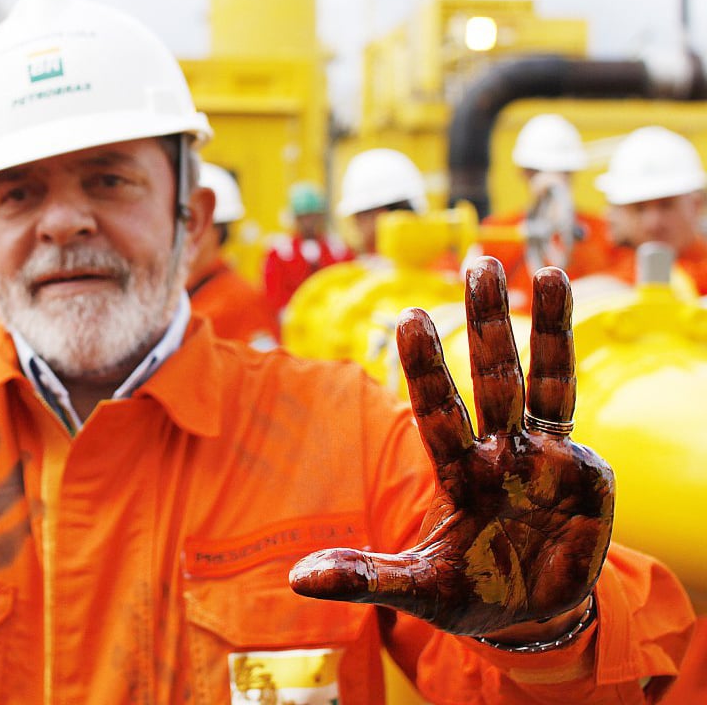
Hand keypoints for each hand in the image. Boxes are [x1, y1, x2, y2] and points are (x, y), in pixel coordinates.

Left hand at [289, 257, 613, 636]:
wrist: (531, 614)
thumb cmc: (470, 593)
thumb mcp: (416, 590)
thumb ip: (362, 578)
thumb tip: (297, 579)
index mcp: (455, 472)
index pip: (436, 410)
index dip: (425, 367)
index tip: (408, 316)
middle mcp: (494, 451)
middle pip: (490, 378)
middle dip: (487, 322)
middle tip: (478, 263)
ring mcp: (538, 454)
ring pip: (538, 379)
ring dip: (543, 326)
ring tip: (547, 268)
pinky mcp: (579, 467)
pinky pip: (573, 409)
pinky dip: (569, 361)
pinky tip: (566, 306)